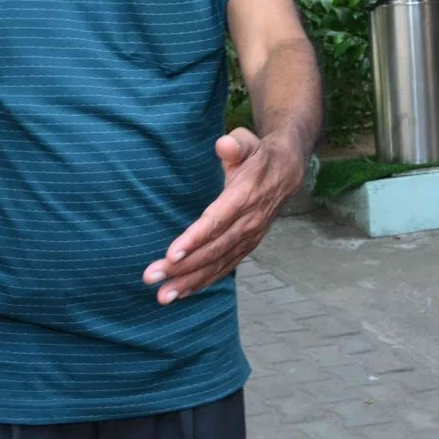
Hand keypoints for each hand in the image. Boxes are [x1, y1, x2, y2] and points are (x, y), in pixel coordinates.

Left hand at [142, 128, 304, 304]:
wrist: (288, 171)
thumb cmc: (257, 155)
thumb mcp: (248, 142)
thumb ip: (235, 144)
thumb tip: (224, 144)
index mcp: (245, 196)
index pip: (217, 222)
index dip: (195, 239)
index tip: (171, 254)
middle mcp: (248, 223)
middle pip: (212, 250)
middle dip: (182, 268)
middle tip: (151, 277)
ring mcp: (248, 238)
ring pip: (217, 264)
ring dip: (189, 282)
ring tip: (163, 296)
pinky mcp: (246, 246)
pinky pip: (224, 268)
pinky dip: (203, 282)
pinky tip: (181, 292)